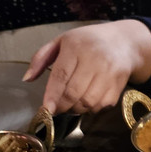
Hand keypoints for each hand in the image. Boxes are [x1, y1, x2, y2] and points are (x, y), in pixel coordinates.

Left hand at [24, 20, 150, 113]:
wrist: (123, 43)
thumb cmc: (87, 42)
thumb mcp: (62, 42)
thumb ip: (41, 58)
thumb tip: (27, 79)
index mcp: (76, 46)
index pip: (62, 75)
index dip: (52, 95)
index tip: (46, 108)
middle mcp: (94, 59)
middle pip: (74, 92)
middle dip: (62, 106)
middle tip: (56, 109)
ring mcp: (109, 72)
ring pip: (88, 102)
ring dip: (76, 110)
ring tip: (71, 106)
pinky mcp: (119, 84)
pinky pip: (102, 105)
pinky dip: (91, 109)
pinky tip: (86, 103)